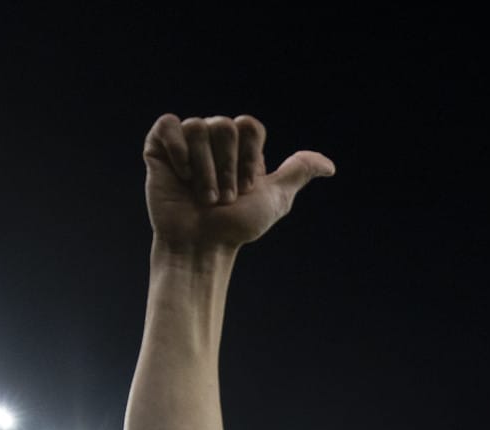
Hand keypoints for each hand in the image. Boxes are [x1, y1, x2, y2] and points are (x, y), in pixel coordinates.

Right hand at [145, 115, 334, 256]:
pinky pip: (169, 124)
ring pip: (198, 128)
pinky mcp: (159, 147)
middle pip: (224, 126)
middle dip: (227, 167)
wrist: (201, 245)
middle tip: (224, 198)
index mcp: (240, 146)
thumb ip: (297, 174)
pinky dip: (178, 150)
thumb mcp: (275, 200)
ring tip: (203, 197)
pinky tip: (182, 175)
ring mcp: (186, 142)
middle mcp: (214, 140)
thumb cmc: (236, 227)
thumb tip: (330, 167)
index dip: (250, 156)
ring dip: (205, 170)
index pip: (249, 125)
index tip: (247, 188)